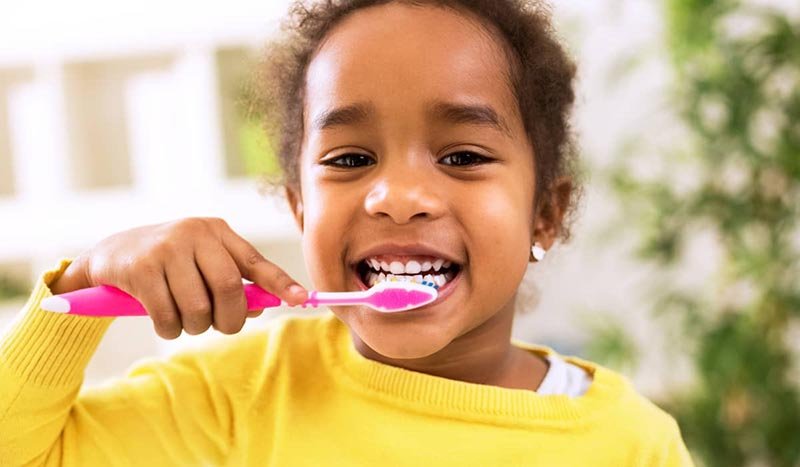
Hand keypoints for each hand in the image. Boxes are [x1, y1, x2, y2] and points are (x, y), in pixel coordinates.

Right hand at [48, 217, 306, 338]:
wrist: (110, 255)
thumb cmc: (168, 264)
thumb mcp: (202, 264)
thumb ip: (233, 283)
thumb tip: (263, 306)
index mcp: (217, 231)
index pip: (256, 261)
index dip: (280, 283)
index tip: (302, 299)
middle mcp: (195, 234)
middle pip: (229, 289)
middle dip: (229, 319)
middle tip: (220, 326)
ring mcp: (166, 248)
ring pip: (198, 308)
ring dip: (194, 327)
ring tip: (184, 320)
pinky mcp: (141, 269)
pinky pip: (168, 316)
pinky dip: (169, 329)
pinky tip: (162, 319)